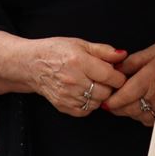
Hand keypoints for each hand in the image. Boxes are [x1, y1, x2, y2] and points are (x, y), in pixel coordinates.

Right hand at [0, 34, 127, 116]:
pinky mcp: (63, 106)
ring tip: (94, 84)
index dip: (119, 76)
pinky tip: (85, 92)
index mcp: (79, 62)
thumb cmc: (56, 51)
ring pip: (98, 103)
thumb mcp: (80, 44)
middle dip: (111, 86)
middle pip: (106, 92)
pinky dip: (90, 103)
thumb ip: (104, 51)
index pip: (111, 76)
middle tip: (106, 79)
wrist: (31, 65)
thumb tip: (123, 55)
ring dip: (101, 95)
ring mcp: (67, 96)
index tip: (118, 73)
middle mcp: (73, 80)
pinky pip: (86, 111)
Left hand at [104, 39, 154, 127]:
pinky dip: (142, 115)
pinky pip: (150, 120)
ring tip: (126, 103)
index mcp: (149, 79)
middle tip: (112, 101)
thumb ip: (131, 63)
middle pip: (129, 109)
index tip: (105, 102)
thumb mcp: (152, 52)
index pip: (124, 96)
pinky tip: (142, 106)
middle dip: (117, 107)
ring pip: (138, 116)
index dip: (112, 101)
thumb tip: (115, 70)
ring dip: (129, 111)